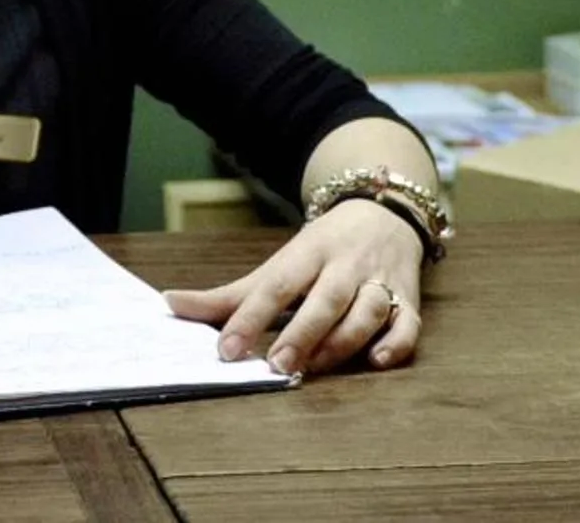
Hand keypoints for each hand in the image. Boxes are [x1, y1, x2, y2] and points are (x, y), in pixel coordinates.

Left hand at [162, 201, 424, 375]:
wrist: (384, 210)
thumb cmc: (321, 250)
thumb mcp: (279, 263)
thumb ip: (231, 295)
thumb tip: (170, 305)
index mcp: (307, 252)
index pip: (276, 284)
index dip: (250, 317)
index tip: (226, 350)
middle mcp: (345, 264)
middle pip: (325, 297)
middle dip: (302, 332)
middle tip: (276, 365)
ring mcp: (380, 281)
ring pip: (367, 310)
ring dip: (342, 340)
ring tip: (313, 368)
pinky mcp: (409, 301)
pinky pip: (408, 324)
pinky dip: (395, 343)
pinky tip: (377, 361)